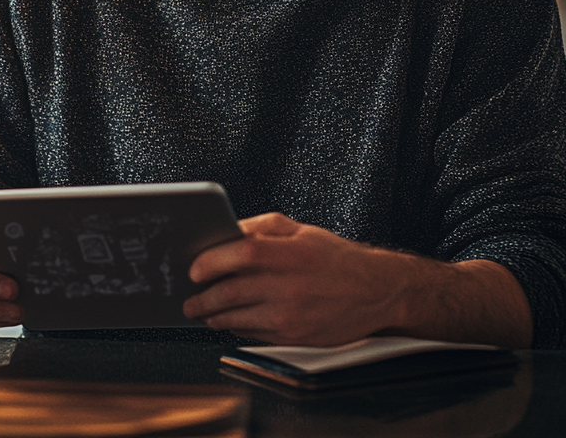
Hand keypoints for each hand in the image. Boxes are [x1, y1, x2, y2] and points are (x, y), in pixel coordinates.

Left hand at [182, 213, 532, 347]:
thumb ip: (261, 228)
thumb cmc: (334, 257)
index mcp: (291, 254)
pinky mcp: (295, 337)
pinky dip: (236, 327)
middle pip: (233, 292)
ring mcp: (292, 316)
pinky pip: (254, 333)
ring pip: (239, 318)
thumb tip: (226, 232)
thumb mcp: (300, 230)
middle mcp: (291, 286)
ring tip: (202, 310)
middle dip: (203, 297)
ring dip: (214, 315)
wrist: (376, 291)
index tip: (194, 267)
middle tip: (188, 298)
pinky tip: (229, 320)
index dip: (213, 260)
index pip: (242, 254)